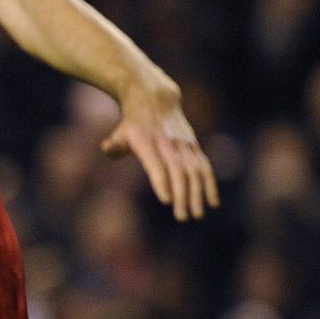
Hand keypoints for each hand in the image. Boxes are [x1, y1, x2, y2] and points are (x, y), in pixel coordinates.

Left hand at [101, 85, 219, 221]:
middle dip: (182, 195)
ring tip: (197, 215)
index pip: (156, 164)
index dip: (161, 181)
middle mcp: (169, 142)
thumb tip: (107, 149)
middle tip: (182, 217)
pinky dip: (209, 184)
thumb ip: (114, 144)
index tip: (165, 200)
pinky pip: (205, 167)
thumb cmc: (133, 124)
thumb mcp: (120, 131)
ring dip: (198, 194)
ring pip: (194, 171)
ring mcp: (184, 144)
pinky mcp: (194, 147)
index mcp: (147, 140)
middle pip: (178, 171)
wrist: (156, 100)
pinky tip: (212, 202)